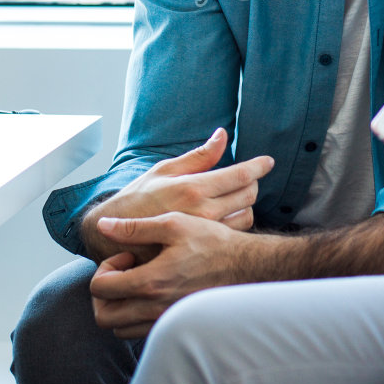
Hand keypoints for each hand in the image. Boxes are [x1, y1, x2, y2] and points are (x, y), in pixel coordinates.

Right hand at [81, 128, 272, 259]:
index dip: (259, 166)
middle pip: (249, 194)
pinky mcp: (203, 248)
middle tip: (244, 178)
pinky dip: (236, 221)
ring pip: (247, 216)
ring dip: (245, 203)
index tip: (268, 161)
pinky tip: (225, 216)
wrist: (115, 237)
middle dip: (251, 182)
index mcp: (193, 188)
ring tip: (232, 198)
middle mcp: (203, 212)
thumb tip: (222, 135)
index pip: (240, 175)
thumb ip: (199, 156)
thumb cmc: (138, 198)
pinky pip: (234, 233)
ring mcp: (205, 234)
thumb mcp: (164, 170)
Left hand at [88, 212, 249, 337]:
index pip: (100, 288)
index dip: (104, 268)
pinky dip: (135, 316)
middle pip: (104, 316)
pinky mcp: (174, 326)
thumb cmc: (212, 243)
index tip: (126, 256)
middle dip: (105, 293)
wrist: (247, 268)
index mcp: (150, 282)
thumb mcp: (173, 225)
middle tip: (123, 273)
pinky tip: (153, 292)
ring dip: (119, 306)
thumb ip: (134, 227)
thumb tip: (102, 225)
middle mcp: (154, 309)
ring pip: (119, 328)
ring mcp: (165, 321)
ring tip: (138, 282)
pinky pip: (139, 332)